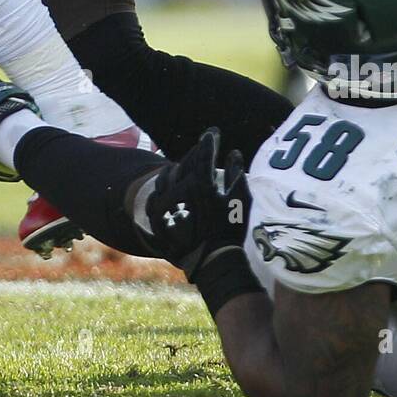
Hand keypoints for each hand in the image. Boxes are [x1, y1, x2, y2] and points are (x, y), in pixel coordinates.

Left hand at [144, 129, 248, 278]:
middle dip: (196, 153)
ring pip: (169, 176)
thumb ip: (237, 175)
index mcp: (200, 185)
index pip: (204, 154)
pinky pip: (157, 193)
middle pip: (186, 162)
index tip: (213, 132)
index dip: (210, 140)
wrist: (211, 263)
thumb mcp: (240, 203)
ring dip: (179, 168)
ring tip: (187, 166)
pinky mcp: (155, 216)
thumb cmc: (230, 233)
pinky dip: (166, 187)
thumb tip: (234, 153)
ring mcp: (164, 203)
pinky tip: (172, 184)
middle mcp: (178, 190)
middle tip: (204, 146)